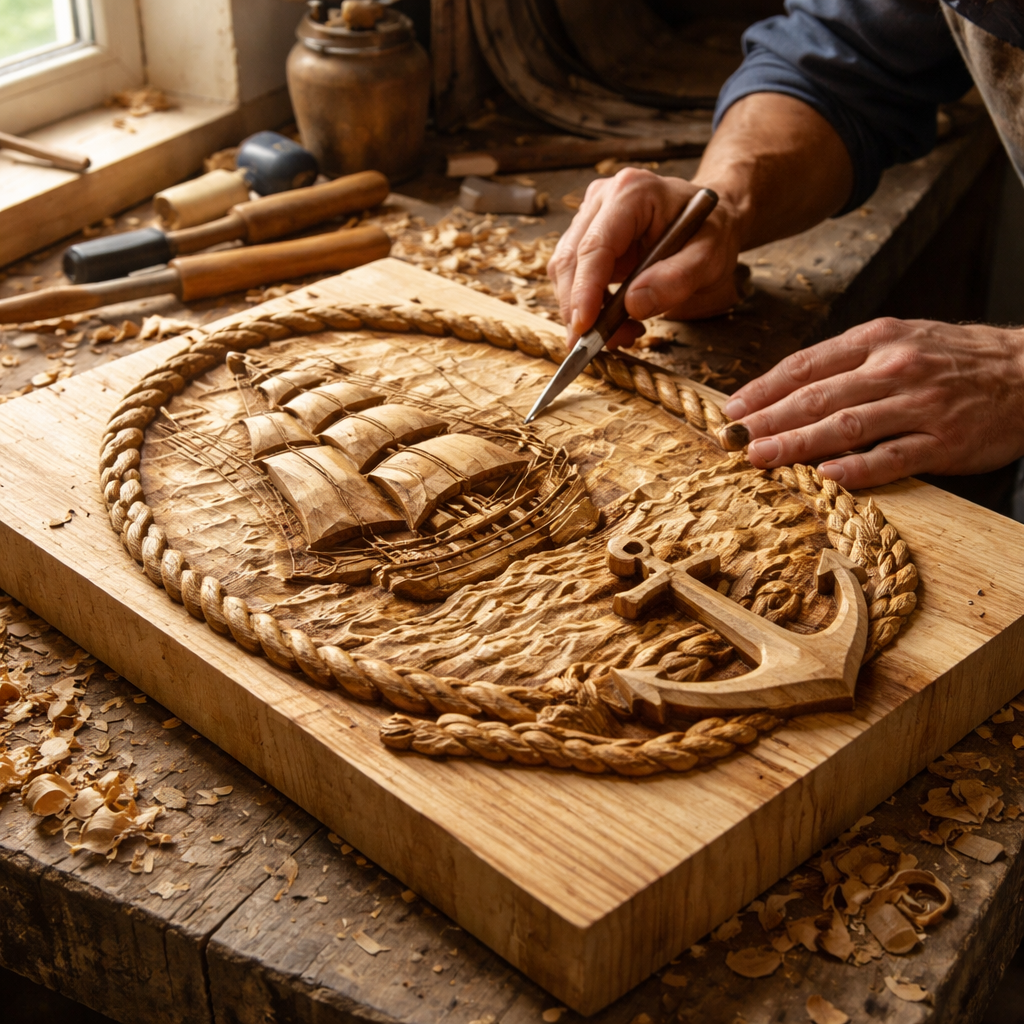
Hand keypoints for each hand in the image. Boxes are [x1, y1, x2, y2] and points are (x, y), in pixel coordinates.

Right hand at [547, 168, 744, 348]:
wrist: (711, 222)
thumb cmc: (712, 232)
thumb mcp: (710, 257)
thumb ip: (677, 279)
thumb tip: (633, 304)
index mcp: (632, 193)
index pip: (595, 246)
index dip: (584, 290)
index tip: (584, 328)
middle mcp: (603, 200)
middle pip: (570, 260)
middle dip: (579, 309)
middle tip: (603, 343)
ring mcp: (591, 218)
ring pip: (564, 272)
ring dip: (582, 311)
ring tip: (623, 332)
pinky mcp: (586, 238)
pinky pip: (573, 278)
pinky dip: (587, 307)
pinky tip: (615, 320)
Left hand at [723, 317, 1023, 488]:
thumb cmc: (956, 358)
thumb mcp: (901, 339)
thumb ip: (848, 360)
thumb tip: (789, 387)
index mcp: (879, 339)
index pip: (807, 365)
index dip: (765, 388)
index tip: (733, 409)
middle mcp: (895, 368)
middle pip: (818, 396)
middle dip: (770, 420)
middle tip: (735, 439)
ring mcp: (921, 405)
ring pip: (847, 426)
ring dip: (799, 443)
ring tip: (763, 457)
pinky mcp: (946, 441)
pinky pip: (894, 457)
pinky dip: (858, 468)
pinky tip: (826, 476)